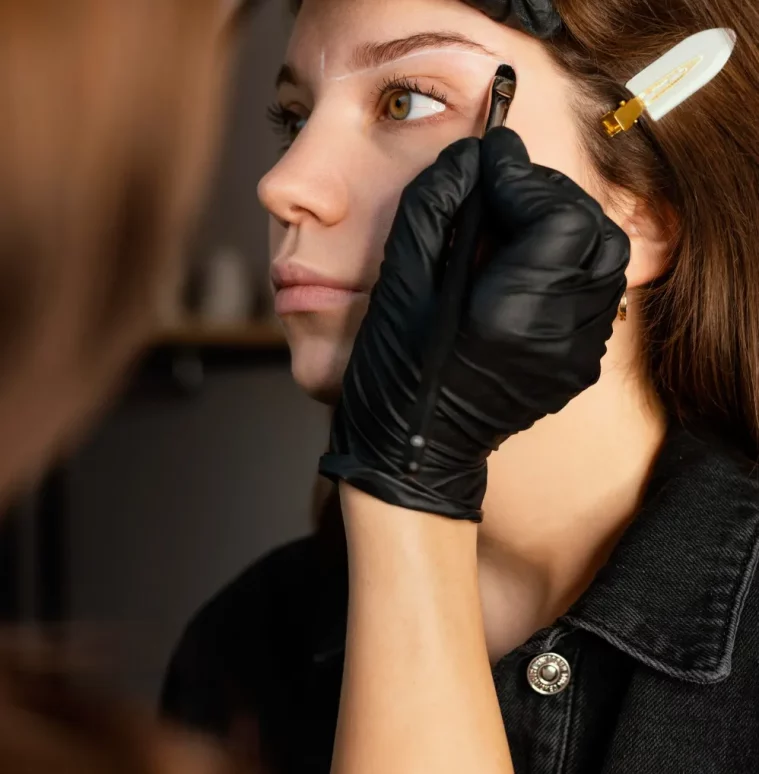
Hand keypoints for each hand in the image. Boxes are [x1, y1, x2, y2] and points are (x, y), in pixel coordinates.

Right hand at [320, 128, 628, 520]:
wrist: (415, 454)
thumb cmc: (393, 379)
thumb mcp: (398, 287)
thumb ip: (433, 210)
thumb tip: (469, 159)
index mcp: (511, 315)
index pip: (559, 216)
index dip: (525, 177)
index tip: (488, 159)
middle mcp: (560, 336)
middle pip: (594, 232)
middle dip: (549, 196)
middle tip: (502, 188)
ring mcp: (577, 355)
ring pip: (604, 260)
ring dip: (563, 225)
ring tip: (512, 224)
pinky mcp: (577, 365)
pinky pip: (594, 292)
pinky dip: (566, 261)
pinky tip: (523, 266)